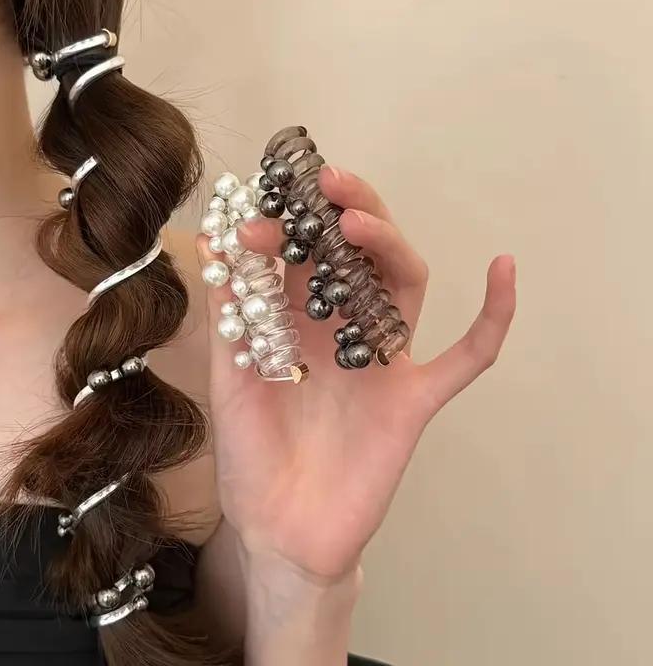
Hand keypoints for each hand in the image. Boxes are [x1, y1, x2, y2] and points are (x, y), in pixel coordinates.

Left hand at [197, 166, 515, 581]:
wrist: (279, 532)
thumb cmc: (251, 457)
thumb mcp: (230, 379)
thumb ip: (230, 316)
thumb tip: (212, 243)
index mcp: (297, 323)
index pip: (302, 256)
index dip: (283, 230)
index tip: (253, 221)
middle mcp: (344, 331)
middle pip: (358, 255)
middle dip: (342, 214)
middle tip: (322, 184)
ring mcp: (383, 362)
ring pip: (404, 286)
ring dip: (388, 245)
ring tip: (358, 220)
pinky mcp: (413, 400)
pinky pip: (465, 358)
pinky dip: (492, 317)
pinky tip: (504, 270)